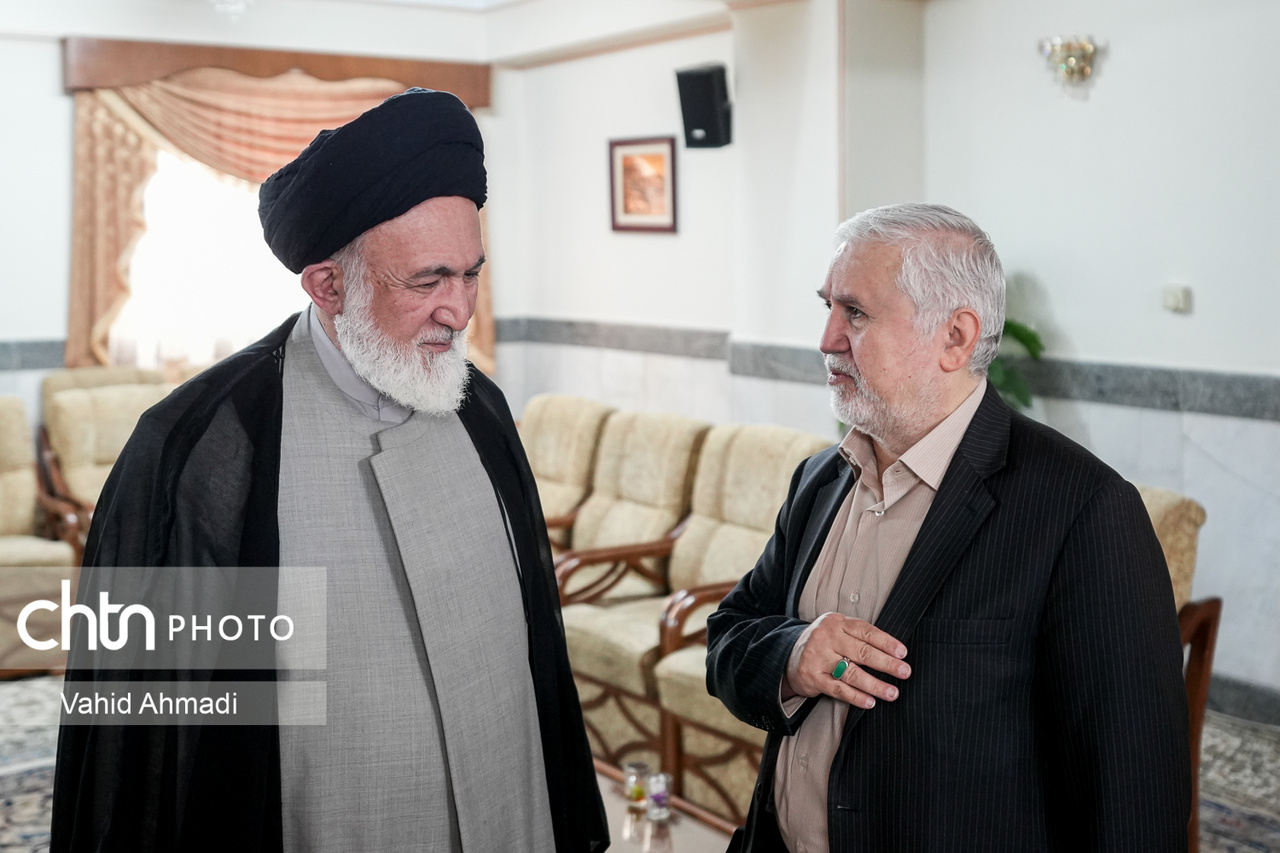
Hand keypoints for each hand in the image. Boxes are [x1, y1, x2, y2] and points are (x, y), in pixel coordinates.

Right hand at [783, 612, 909, 708]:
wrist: (789, 657)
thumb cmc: (824, 644)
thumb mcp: (838, 630)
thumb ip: (859, 636)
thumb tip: (893, 652)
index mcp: (836, 622)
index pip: (866, 631)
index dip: (886, 642)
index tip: (902, 653)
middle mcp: (826, 637)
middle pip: (862, 652)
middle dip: (886, 663)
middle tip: (904, 672)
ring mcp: (818, 657)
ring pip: (852, 673)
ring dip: (875, 684)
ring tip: (892, 692)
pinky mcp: (813, 677)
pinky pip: (838, 689)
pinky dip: (856, 697)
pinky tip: (870, 702)